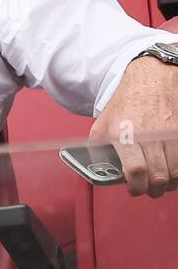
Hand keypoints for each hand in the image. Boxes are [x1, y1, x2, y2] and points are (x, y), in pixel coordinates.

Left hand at [90, 55, 177, 196]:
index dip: (136, 187)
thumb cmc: (126, 102)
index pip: (136, 171)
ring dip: (169, 182)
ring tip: (162, 181)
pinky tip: (172, 169)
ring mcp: (170, 133)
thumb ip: (98, 147)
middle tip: (149, 189)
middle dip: (153, 189)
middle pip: (159, 176)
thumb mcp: (102, 123)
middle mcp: (150, 135)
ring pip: (176, 171)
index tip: (134, 189)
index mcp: (125, 135)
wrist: (151, 78)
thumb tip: (99, 169)